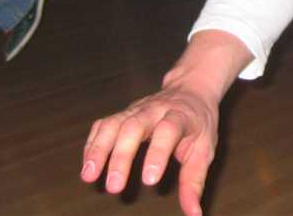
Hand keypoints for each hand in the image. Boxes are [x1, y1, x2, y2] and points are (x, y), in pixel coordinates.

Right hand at [82, 79, 218, 215]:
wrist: (191, 89)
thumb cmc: (198, 124)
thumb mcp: (205, 149)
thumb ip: (195, 181)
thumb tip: (194, 215)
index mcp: (180, 116)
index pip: (168, 131)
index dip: (157, 153)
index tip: (149, 181)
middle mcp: (155, 110)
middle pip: (134, 127)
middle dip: (121, 156)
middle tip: (114, 187)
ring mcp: (136, 109)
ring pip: (113, 124)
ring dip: (98, 149)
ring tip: (89, 176)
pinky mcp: (122, 114)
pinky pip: (102, 125)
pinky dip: (92, 144)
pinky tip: (87, 166)